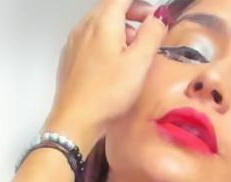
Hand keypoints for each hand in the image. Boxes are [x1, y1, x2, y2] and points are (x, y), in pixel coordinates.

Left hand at [48, 0, 171, 145]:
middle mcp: (85, 27)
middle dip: (132, 12)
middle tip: (150, 28)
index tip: (154, 13)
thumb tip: (159, 17)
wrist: (75, 121)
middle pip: (110, 6)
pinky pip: (91, 38)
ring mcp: (75, 42)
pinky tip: (116, 62)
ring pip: (100, 23)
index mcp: (103, 23)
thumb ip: (152, 34)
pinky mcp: (71, 58)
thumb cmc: (106, 94)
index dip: (140, 3)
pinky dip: (107, 40)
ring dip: (120, 28)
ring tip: (135, 49)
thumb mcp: (139, 63)